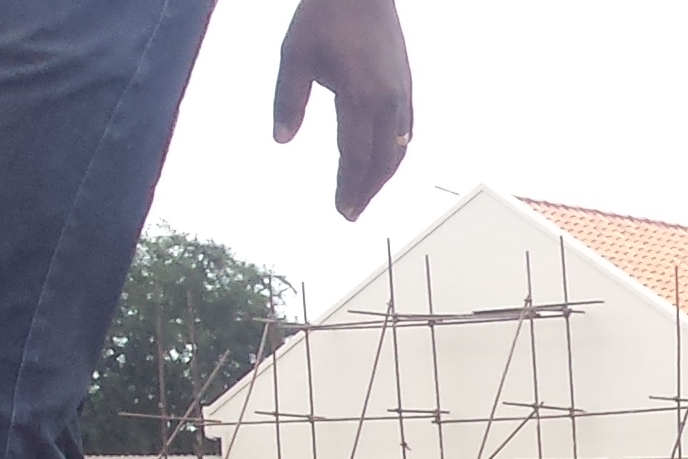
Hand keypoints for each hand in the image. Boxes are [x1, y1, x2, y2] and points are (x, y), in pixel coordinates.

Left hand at [273, 0, 413, 219]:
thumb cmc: (324, 18)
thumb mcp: (294, 56)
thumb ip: (288, 100)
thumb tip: (281, 140)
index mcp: (359, 96)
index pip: (354, 156)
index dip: (348, 187)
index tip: (341, 210)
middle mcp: (387, 102)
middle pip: (381, 162)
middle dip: (367, 191)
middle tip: (351, 211)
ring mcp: (401, 96)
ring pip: (397, 150)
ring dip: (382, 176)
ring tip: (365, 192)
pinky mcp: (406, 87)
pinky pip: (405, 132)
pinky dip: (394, 153)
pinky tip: (384, 159)